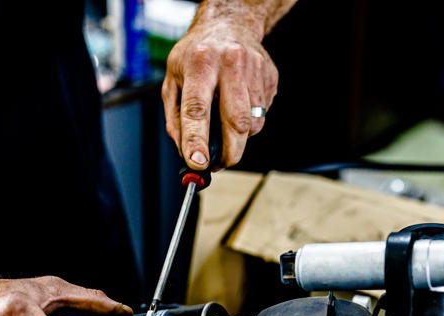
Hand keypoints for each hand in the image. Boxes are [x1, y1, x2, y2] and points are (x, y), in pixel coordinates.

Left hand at [162, 12, 277, 169]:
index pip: (197, 108)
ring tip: (225, 126)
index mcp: (201, 63)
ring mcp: (254, 69)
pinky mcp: (270, 77)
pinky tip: (238, 106)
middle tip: (219, 163)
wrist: (228, 24)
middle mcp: (230, 63)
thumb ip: (175, 118)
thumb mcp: (173, 80)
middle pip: (235, 121)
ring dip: (239, 138)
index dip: (197, 139)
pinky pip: (262, 114)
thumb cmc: (197, 55)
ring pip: (252, 123)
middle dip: (228, 152)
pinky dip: (249, 122)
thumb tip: (185, 152)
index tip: (198, 162)